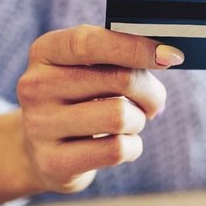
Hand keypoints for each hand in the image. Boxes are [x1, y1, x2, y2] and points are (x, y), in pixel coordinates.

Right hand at [16, 25, 183, 194]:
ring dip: (139, 121)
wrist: (41, 151)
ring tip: (128, 123)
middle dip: (150, 92)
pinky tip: (119, 144)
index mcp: (45, 52)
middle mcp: (35, 86)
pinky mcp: (53, 162)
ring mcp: (40, 126)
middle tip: (152, 102)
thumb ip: (120, 57)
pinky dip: (132, 146)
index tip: (170, 56)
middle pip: (120, 79)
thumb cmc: (80, 100)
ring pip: (121, 117)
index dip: (136, 47)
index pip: (91, 43)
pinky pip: (117, 149)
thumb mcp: (88, 70)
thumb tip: (166, 56)